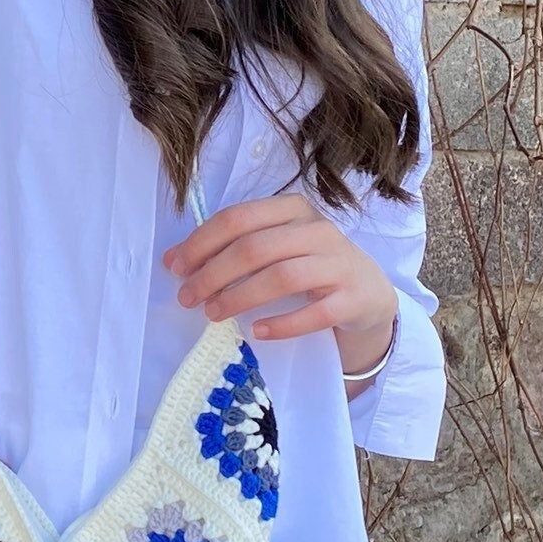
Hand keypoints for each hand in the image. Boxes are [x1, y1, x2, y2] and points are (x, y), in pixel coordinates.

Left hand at [164, 194, 397, 380]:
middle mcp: (317, 230)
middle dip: (214, 273)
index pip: (239, 218)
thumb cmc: (309, 266)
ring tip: (213, 314)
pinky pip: (315, 313)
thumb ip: (232, 248)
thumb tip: (174, 261)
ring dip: (241, 297)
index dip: (201, 242)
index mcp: (292, 209)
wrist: (368, 292)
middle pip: (256, 248)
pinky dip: (282, 324)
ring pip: (283, 277)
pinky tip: (256, 332)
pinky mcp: (353, 298)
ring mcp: (339, 263)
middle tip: (188, 298)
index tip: (175, 267)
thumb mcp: (276, 246)